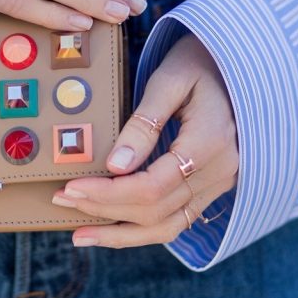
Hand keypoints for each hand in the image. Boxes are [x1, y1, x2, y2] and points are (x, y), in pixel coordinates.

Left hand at [52, 34, 238, 246]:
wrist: (235, 66)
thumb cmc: (198, 63)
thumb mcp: (169, 80)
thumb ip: (143, 123)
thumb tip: (115, 165)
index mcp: (210, 143)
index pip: (152, 186)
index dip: (108, 193)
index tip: (71, 187)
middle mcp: (219, 172)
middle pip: (155, 210)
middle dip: (104, 209)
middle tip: (62, 198)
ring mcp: (219, 184)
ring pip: (166, 227)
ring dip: (120, 233)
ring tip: (81, 233)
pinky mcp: (212, 189)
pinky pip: (176, 221)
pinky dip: (142, 231)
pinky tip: (112, 231)